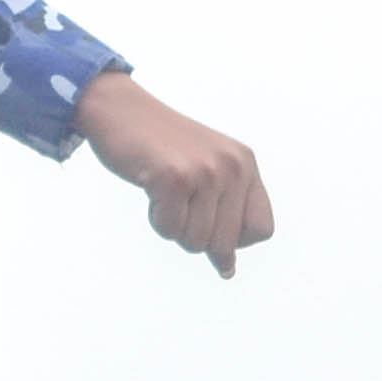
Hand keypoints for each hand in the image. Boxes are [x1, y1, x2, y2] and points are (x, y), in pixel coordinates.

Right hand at [73, 68, 273, 277]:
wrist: (121, 110)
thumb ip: (223, 214)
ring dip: (173, 226)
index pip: (261, 230)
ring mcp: (204, 172)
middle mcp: (232, 167)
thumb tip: (227, 270)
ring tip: (165, 193)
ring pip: (195, 242)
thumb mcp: (206, 171)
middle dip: (196, 237)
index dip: (234, 239)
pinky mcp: (173, 178)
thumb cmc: (161, 148)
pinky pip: (169, 230)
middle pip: (225, 244)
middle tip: (179, 203)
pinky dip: (156, 219)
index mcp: (245, 164)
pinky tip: (151, 187)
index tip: (208, 222)